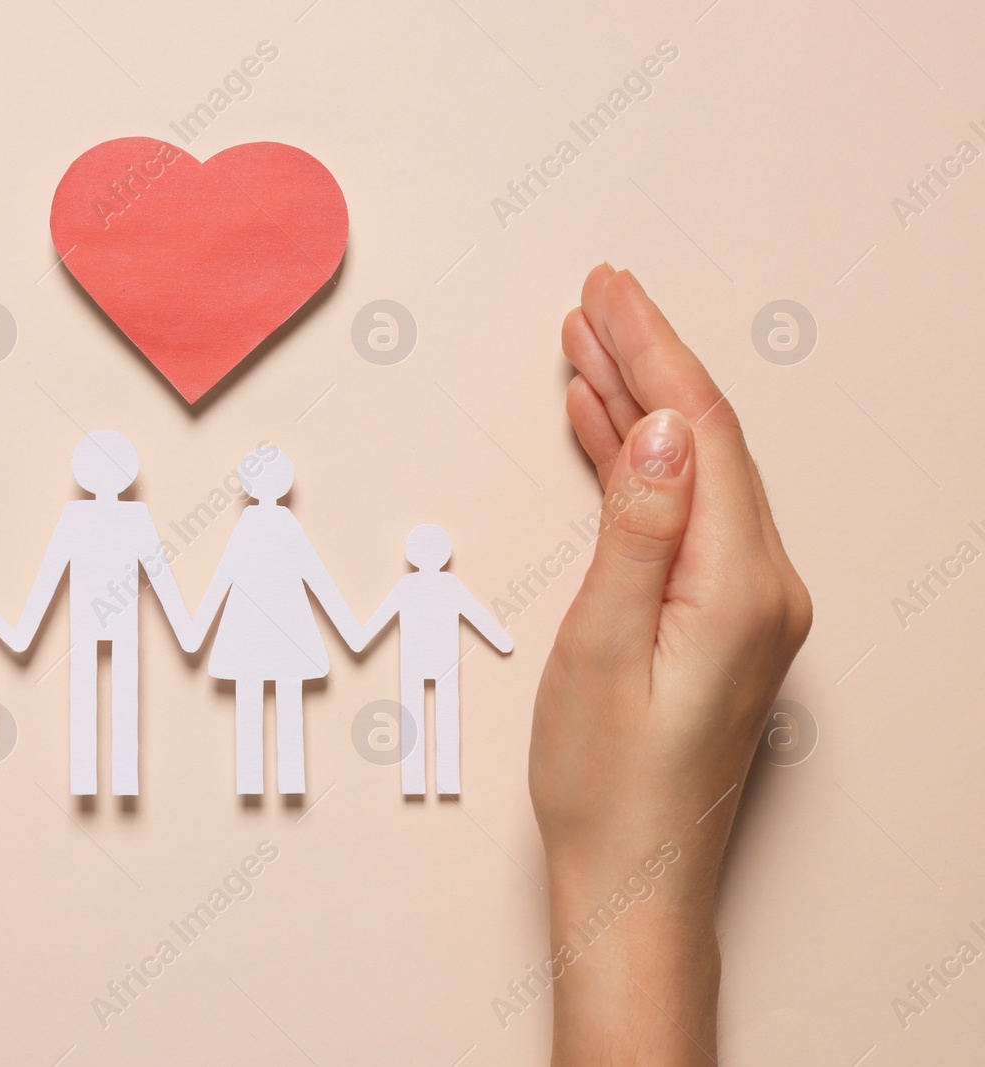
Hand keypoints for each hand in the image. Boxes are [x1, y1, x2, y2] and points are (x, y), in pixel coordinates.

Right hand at [531, 266, 810, 1063]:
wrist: (633, 875)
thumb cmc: (607, 784)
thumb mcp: (600, 647)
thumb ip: (636, 530)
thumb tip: (656, 432)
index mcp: (739, 586)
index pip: (700, 433)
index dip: (652, 352)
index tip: (610, 295)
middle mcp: (762, 587)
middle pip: (705, 440)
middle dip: (647, 359)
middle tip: (596, 298)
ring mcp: (747, 604)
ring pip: (693, 470)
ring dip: (639, 405)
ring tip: (588, 346)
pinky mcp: (721, 620)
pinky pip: (684, 514)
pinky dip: (639, 466)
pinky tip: (603, 432)